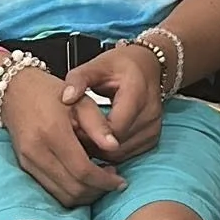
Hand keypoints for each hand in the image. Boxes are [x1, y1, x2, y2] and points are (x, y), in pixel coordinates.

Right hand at [1, 68, 125, 206]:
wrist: (15, 91)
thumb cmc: (51, 92)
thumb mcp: (81, 101)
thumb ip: (98, 125)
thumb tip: (115, 147)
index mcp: (53, 132)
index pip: (83, 171)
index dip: (105, 181)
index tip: (121, 181)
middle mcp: (37, 151)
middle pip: (73, 188)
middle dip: (97, 190)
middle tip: (113, 179)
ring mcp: (28, 161)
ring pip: (62, 195)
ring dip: (84, 195)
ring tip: (100, 179)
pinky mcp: (25, 166)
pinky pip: (51, 190)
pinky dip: (70, 190)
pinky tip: (82, 178)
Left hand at [60, 43, 163, 161]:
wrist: (147, 66)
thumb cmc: (121, 66)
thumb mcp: (97, 65)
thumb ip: (79, 79)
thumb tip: (66, 98)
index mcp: (137, 94)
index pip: (114, 128)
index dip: (91, 133)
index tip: (73, 126)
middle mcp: (150, 113)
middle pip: (117, 144)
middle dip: (93, 143)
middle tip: (74, 135)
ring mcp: (154, 127)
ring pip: (122, 154)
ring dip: (101, 151)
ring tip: (85, 137)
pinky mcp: (153, 138)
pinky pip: (128, 154)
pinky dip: (111, 152)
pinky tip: (98, 139)